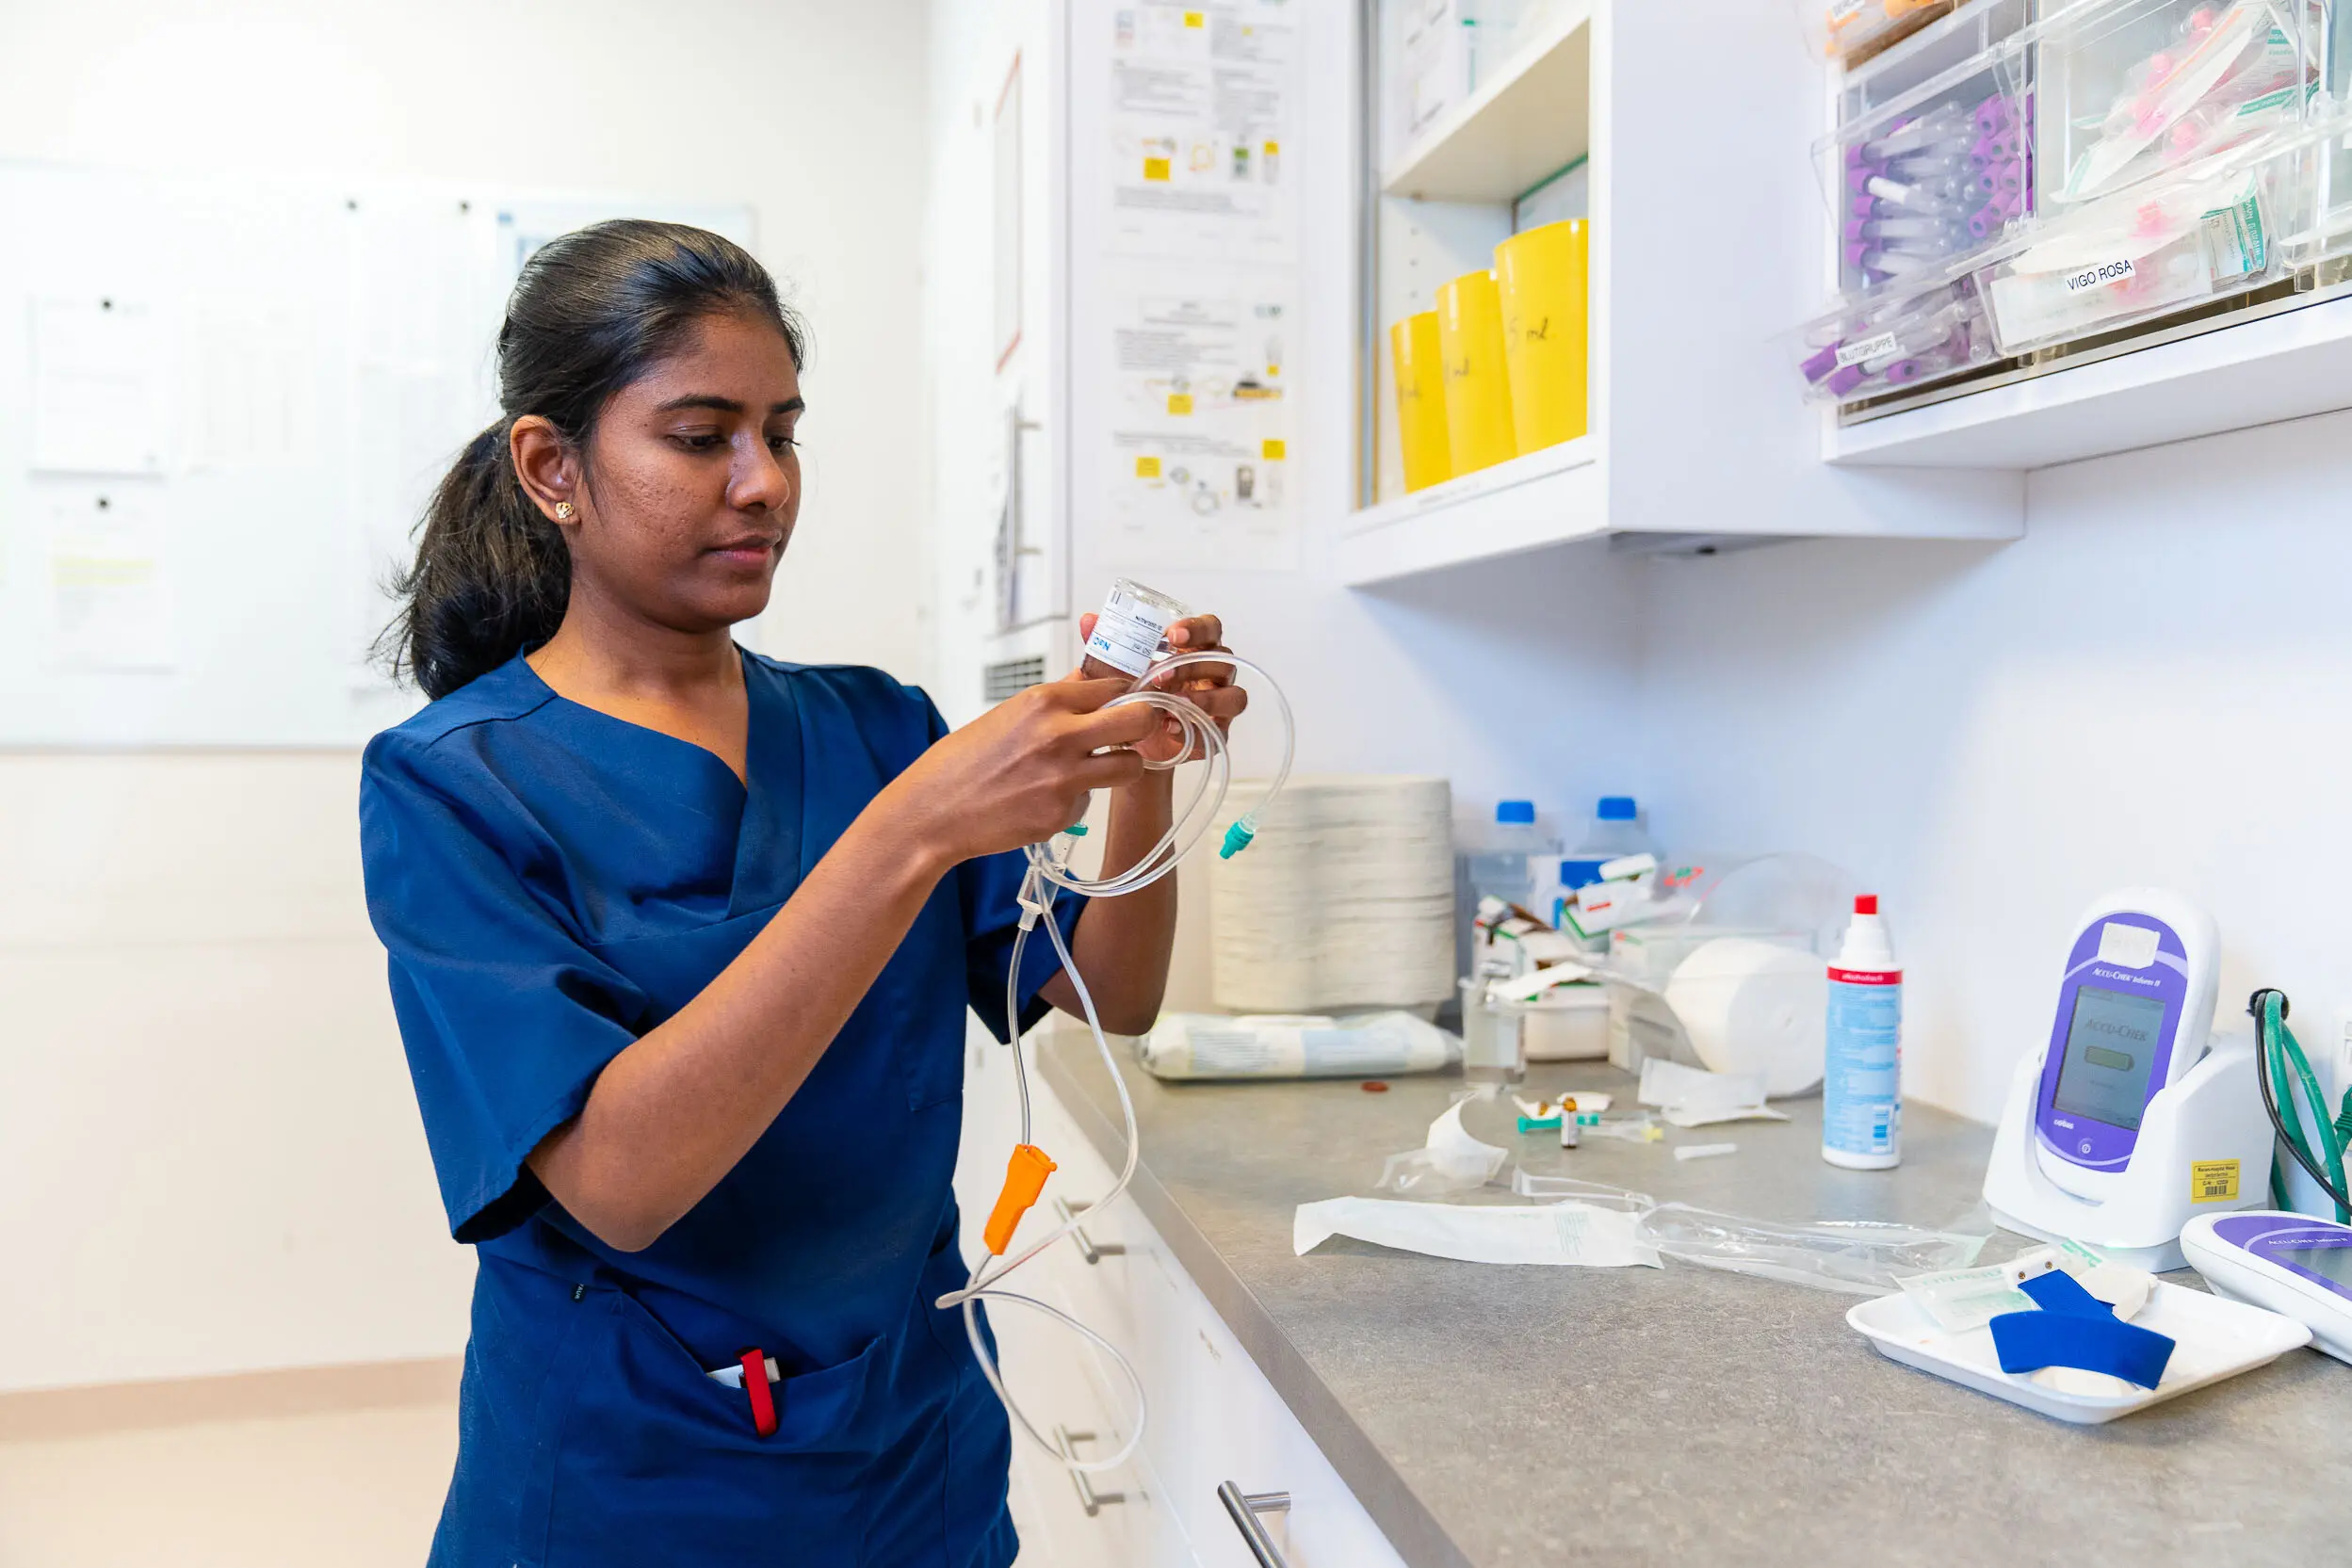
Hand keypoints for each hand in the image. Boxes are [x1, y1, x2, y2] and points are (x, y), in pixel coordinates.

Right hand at [886, 677, 1160, 865]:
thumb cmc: (962, 762)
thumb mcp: (1009, 715)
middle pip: (1140, 719)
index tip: (1125, 703)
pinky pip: (1091, 800)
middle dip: (1143, 725)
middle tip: (1130, 734)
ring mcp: (1065, 778)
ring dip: (1121, 766)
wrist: (931, 812)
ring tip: (1095, 769)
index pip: (1113, 686)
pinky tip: (1044, 798)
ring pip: (1131, 766)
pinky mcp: (1063, 815)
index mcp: (1043, 702)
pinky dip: (1076, 799)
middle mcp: (1059, 736)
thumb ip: (1057, 700)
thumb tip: (1092, 681)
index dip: (1123, 696)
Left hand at [1074, 611, 1248, 764]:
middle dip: (1193, 666)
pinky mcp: (1216, 734)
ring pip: (1234, 696)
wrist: (1129, 740)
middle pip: (1223, 660)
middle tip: (1161, 675)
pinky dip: (1195, 729)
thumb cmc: (1131, 695)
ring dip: (1207, 699)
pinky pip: (1218, 731)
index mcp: (1195, 650)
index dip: (1198, 628)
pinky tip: (1171, 728)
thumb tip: (1088, 620)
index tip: (1173, 635)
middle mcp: (1213, 675)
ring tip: (1175, 704)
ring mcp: (1220, 705)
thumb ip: (1105, 643)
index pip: (1210, 629)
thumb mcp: (1113, 669)